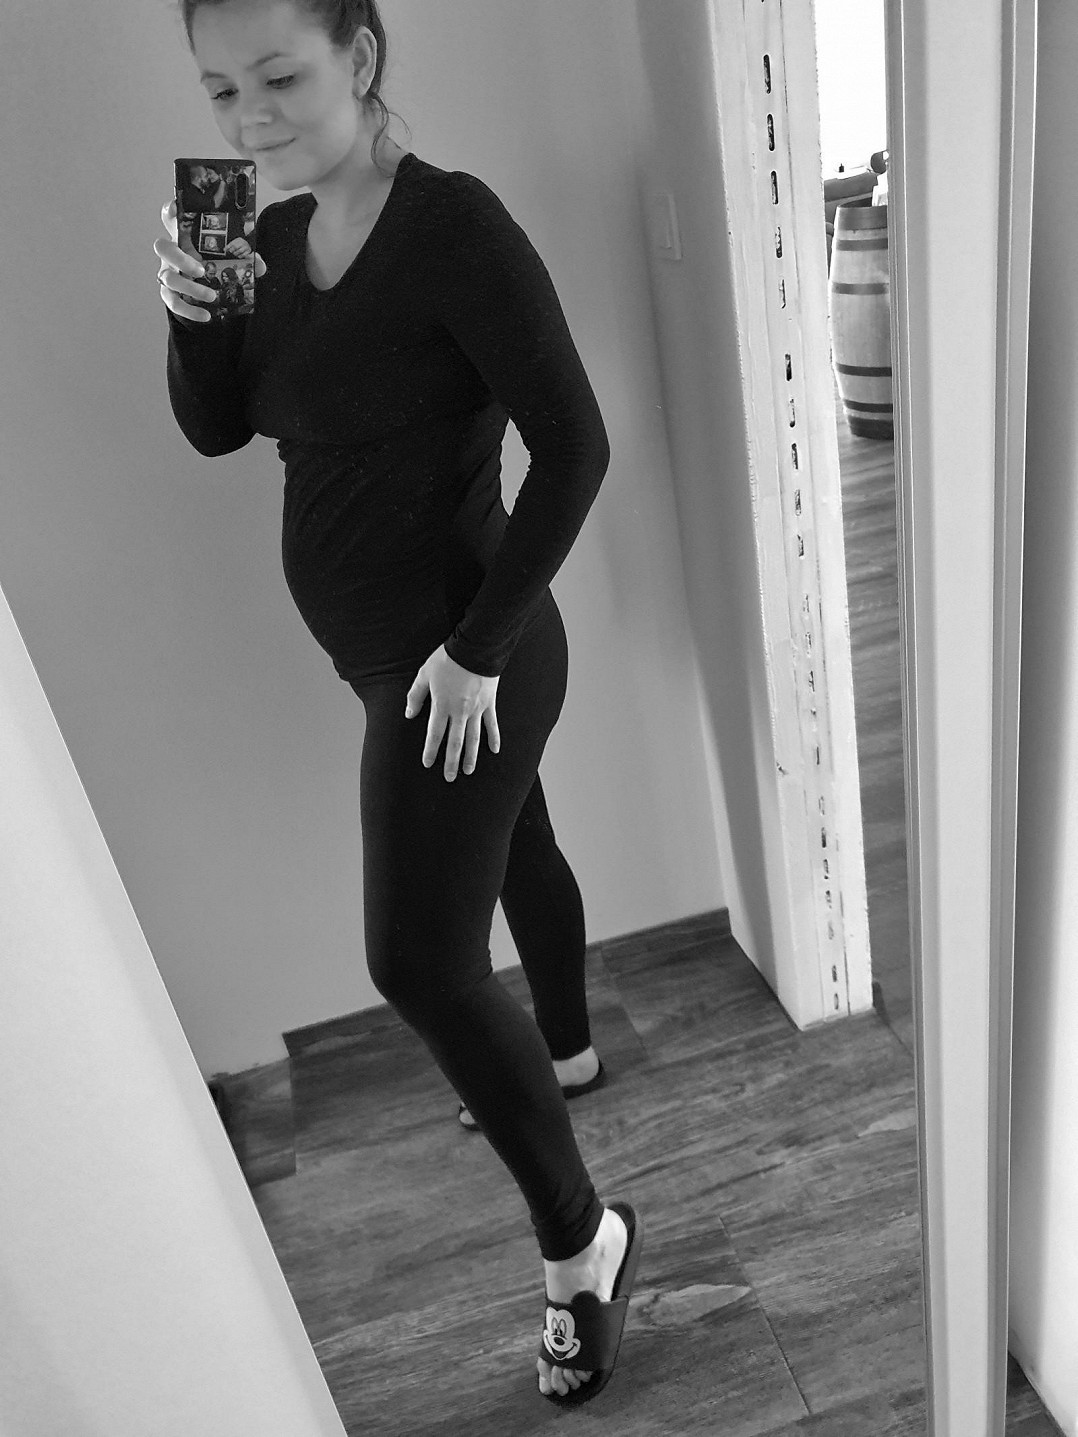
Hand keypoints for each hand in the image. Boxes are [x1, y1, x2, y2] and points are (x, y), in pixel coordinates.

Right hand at [154, 199, 265, 322]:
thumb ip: (244, 257)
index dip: (170, 212)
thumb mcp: (229, 256)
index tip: (175, 208)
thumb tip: (259, 264)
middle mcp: (172, 251)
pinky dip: (189, 311)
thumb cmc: (215, 262)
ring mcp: (168, 272)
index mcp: (184, 235)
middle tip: (200, 269)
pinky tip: (206, 316)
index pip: (171, 217)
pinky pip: (172, 302)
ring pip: (168, 278)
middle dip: (179, 258)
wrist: (207, 287)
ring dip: (190, 288)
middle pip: (163, 247)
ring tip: (212, 296)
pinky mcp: (170, 292)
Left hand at [404, 645, 500, 780]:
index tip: (428, 764)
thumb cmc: (447, 659)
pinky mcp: (490, 703)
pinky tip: (494, 751)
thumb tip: (409, 714)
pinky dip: (494, 738)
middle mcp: (460, 712)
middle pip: (455, 743)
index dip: (430, 751)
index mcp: (442, 706)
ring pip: (474, 738)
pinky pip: (492, 725)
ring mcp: (477, 710)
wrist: (476, 647)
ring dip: (471, 757)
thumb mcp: (425, 674)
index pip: (434, 734)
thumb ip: (416, 695)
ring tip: (468, 771)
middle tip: (449, 778)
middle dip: (451, 762)